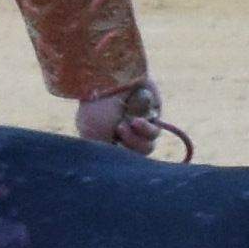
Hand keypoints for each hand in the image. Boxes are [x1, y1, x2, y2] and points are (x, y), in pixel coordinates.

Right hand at [73, 82, 189, 156]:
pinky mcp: (152, 114)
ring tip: (128, 122)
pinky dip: (146, 128)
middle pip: (134, 158)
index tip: (111, 148)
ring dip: (136, 138)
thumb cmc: (96, 108)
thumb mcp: (93, 135)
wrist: (109, 78)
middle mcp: (121, 134)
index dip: (117, 161)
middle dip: (128, 146)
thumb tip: (123, 169)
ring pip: (146, 148)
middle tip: (119, 129)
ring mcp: (137, 125)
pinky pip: (155, 132)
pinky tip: (136, 119)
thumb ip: (108, 156)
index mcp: (103, 139)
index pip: (118, 162)